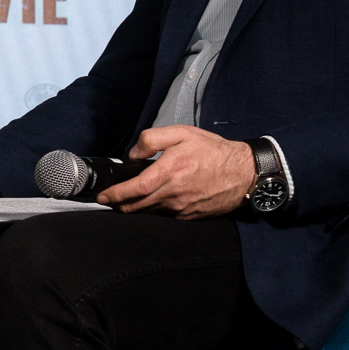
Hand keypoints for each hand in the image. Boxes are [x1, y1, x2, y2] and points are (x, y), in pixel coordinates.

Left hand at [97, 125, 254, 218]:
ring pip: (149, 212)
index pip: (134, 189)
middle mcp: (173, 193)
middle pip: (137, 206)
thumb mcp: (182, 133)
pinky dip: (156, 209)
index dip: (115, 195)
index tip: (103, 196)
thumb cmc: (214, 151)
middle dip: (119, 204)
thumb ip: (153, 138)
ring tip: (129, 198)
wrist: (245, 173)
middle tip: (109, 199)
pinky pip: (165, 215)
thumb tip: (133, 154)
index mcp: (169, 171)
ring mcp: (182, 208)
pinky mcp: (189, 216)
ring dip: (136, 207)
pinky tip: (155, 200)